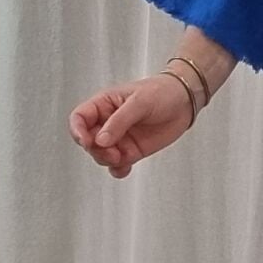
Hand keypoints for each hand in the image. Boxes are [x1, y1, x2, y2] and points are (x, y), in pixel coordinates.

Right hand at [68, 74, 195, 177]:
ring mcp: (119, 138)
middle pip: (88, 141)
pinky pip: (117, 165)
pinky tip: (125, 168)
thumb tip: (101, 140)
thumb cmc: (161, 92)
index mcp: (104, 104)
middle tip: (112, 151)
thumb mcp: (139, 102)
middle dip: (96, 150)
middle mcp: (108, 123)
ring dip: (107, 160)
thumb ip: (119, 121)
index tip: (86, 141)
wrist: (184, 102)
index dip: (77, 130)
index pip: (80, 118)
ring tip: (121, 157)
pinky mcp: (131, 151)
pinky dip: (118, 170)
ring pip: (101, 155)